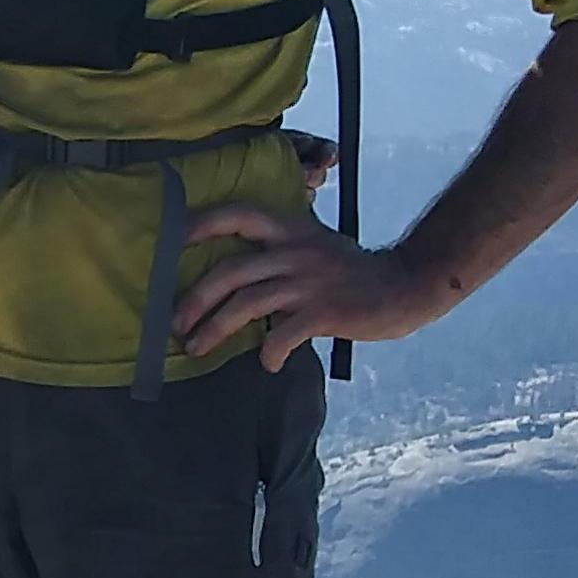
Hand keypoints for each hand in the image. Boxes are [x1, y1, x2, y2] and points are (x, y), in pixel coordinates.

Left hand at [171, 204, 456, 367]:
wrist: (404, 285)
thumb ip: (278, 249)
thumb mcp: (314, 244)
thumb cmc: (352, 271)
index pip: (238, 215)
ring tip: (197, 347)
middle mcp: (294, 251)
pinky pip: (282, 335)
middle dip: (194, 300)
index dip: (202, 225)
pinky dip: (269, 353)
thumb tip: (232, 272)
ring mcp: (308, 282)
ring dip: (215, 330)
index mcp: (289, 230)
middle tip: (176, 324)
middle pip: (230, 271)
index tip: (172, 242)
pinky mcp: (323, 311)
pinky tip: (268, 363)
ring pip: (246, 305)